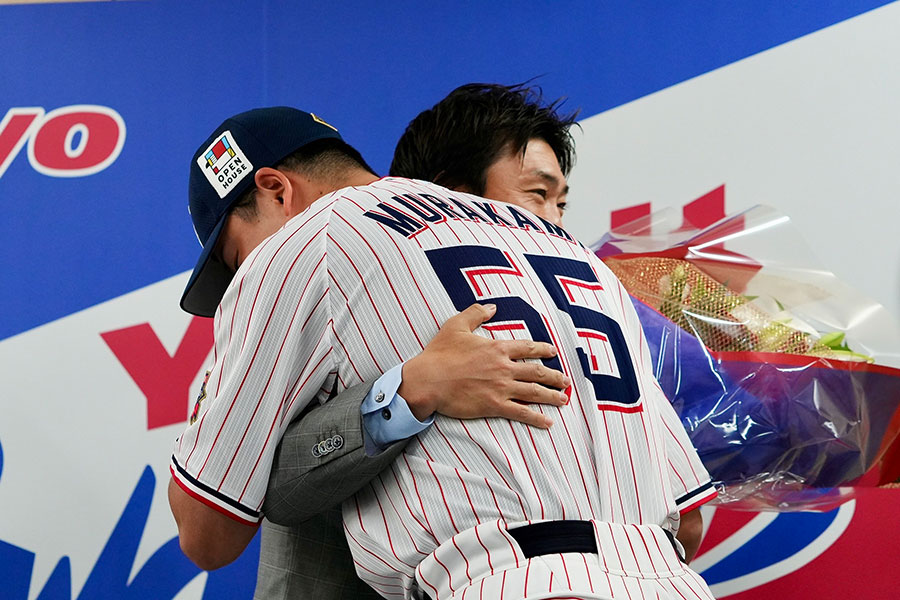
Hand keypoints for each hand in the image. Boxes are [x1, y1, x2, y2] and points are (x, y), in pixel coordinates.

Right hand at [399, 303, 569, 427]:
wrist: (427, 380)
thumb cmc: (439, 354)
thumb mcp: (456, 325)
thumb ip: (476, 314)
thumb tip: (491, 306)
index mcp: (497, 348)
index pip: (528, 347)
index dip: (544, 350)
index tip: (553, 352)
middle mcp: (504, 367)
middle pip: (538, 371)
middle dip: (555, 377)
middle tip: (566, 381)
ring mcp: (501, 387)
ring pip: (534, 392)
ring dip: (552, 396)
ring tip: (564, 399)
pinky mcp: (494, 405)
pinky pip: (521, 412)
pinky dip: (537, 418)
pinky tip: (548, 422)